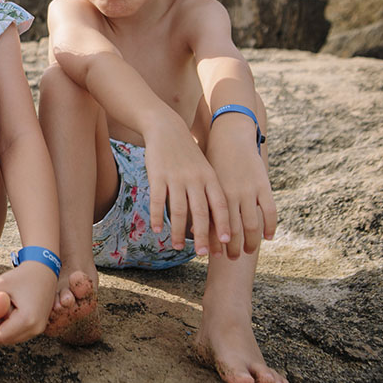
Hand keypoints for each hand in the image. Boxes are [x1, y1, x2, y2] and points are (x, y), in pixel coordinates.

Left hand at [0, 262, 57, 344]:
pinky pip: (20, 333)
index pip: (2, 335)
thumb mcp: (0, 283)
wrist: (43, 270)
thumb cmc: (21, 276)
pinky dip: (8, 331)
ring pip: (14, 338)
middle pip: (8, 339)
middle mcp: (37, 327)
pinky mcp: (40, 325)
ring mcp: (40, 327)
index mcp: (28, 318)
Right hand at [143, 122, 230, 256]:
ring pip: (177, 210)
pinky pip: (157, 200)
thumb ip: (209, 192)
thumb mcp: (204, 169)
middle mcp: (194, 179)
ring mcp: (175, 177)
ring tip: (177, 247)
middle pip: (200, 212)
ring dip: (177, 231)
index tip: (226, 243)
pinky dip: (156, 216)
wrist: (167, 128)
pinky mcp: (157, 176)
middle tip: (203, 254)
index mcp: (209, 177)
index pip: (219, 205)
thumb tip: (214, 221)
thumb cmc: (188, 154)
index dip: (223, 224)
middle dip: (202, 235)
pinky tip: (157, 230)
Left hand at [205, 124, 276, 257]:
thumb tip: (188, 227)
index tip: (211, 255)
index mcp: (209, 193)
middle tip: (229, 259)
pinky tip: (267, 238)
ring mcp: (247, 190)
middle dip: (230, 247)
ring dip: (249, 242)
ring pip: (250, 225)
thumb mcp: (198, 180)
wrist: (228, 135)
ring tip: (246, 252)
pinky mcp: (263, 184)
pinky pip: (270, 211)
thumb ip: (196, 201)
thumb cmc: (209, 161)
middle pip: (230, 229)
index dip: (212, 241)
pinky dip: (270, 226)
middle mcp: (228, 194)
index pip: (210, 224)